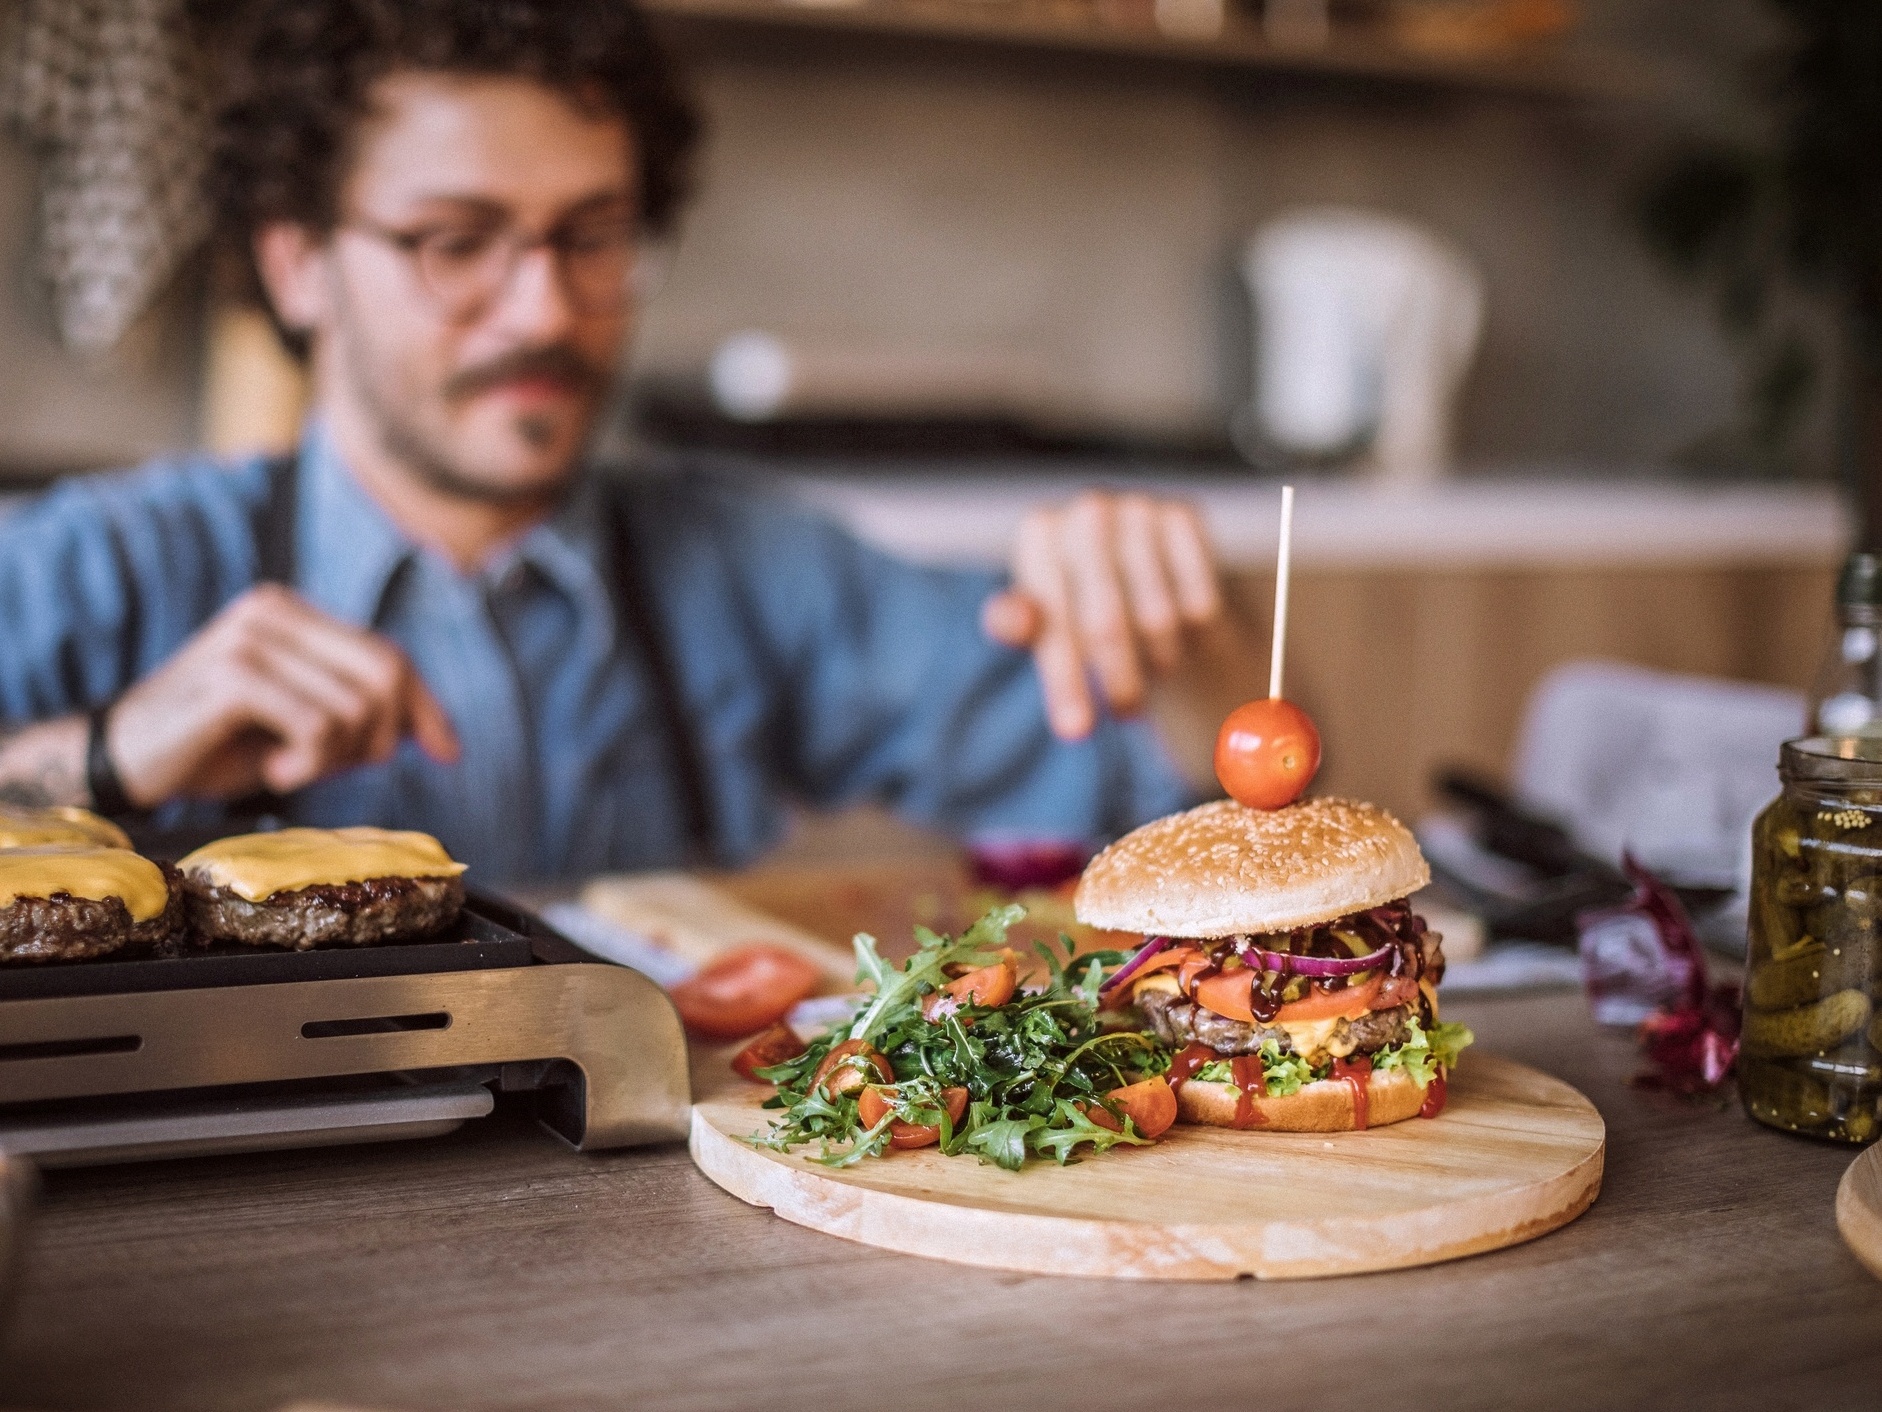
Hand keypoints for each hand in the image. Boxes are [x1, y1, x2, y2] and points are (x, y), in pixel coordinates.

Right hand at [107, 584, 460, 806]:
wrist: (119, 761)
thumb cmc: (212, 747)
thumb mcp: (297, 725)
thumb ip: (356, 715)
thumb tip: (437, 736)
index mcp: (291, 614)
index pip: (389, 656)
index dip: (426, 708)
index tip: (449, 753)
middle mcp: (272, 612)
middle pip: (386, 676)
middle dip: (381, 737)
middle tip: (329, 767)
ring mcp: (251, 638)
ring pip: (357, 708)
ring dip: (334, 759)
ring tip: (287, 766)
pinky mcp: (235, 676)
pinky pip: (318, 727)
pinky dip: (307, 765)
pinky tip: (271, 770)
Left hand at [983, 490, 1222, 740]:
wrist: (1151, 570)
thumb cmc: (1083, 607)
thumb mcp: (1050, 624)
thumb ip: (1023, 628)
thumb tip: (1011, 622)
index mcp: (1039, 535)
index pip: (1049, 619)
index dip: (1064, 681)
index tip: (1075, 731)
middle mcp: (1085, 511)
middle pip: (1105, 622)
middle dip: (1117, 680)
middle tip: (1127, 713)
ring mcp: (1139, 508)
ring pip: (1157, 617)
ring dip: (1160, 659)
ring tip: (1156, 668)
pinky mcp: (1185, 517)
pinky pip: (1199, 601)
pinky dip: (1195, 634)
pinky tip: (1186, 639)